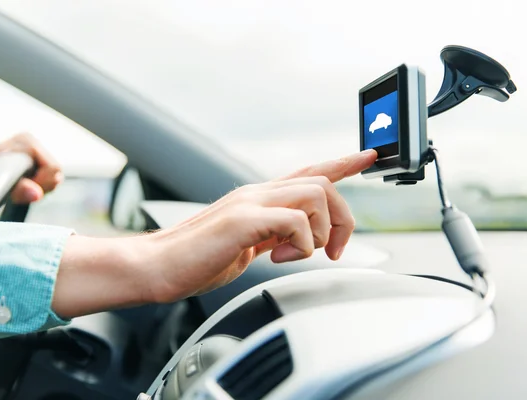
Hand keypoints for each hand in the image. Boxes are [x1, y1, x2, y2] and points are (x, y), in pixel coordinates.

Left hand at [0, 133, 62, 203]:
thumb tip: (37, 193)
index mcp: (26, 141)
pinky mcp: (34, 161)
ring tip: (18, 189)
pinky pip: (49, 178)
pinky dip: (38, 187)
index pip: (53, 168)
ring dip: (39, 188)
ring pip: (54, 177)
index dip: (42, 183)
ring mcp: (34, 152)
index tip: (22, 189)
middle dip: (42, 186)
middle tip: (20, 191)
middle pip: (56, 172)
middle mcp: (32, 144)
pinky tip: (22, 187)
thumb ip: (16, 188)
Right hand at [142, 149, 377, 302]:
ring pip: (315, 195)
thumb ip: (275, 236)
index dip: (341, 163)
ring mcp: (250, 202)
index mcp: (259, 198)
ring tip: (297, 256)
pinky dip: (300, 246)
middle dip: (342, 218)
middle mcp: (257, 193)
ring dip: (320, 232)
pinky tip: (279, 259)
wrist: (158, 266)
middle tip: (334, 251)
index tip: (369, 155)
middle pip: (322, 182)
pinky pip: (295, 222)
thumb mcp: (248, 245)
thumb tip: (300, 241)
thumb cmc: (198, 259)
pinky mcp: (243, 219)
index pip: (308, 171)